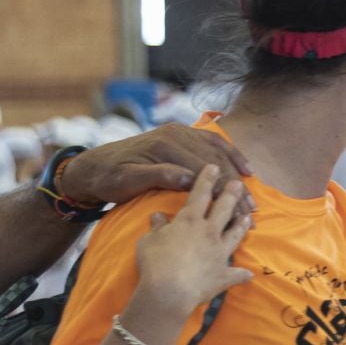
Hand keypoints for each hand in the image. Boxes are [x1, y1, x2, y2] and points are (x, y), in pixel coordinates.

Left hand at [57, 126, 254, 215]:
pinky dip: (230, 154)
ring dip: (237, 174)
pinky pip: (212, 143)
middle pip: (214, 161)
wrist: (94, 166)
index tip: (238, 212)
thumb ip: (157, 176)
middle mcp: (175, 133)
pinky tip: (246, 169)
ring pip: (217, 153)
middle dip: (235, 187)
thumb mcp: (127, 180)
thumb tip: (188, 177)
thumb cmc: (109, 178)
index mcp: (164, 144)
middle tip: (251, 212)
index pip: (204, 169)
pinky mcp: (180, 136)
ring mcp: (178, 132)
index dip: (224, 192)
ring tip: (251, 198)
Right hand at [132, 166, 254, 320]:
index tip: (214, 167)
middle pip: (224, 209)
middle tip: (239, 183)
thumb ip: (157, 227)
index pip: (200, 194)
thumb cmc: (155, 262)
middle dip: (232, 194)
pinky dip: (241, 274)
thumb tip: (158, 215)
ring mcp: (219, 253)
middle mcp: (209, 232)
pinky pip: (236, 274)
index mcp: (189, 221)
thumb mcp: (148, 240)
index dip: (207, 179)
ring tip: (248, 216)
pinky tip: (248, 273)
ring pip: (235, 235)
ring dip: (242, 225)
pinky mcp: (223, 274)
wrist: (169, 291)